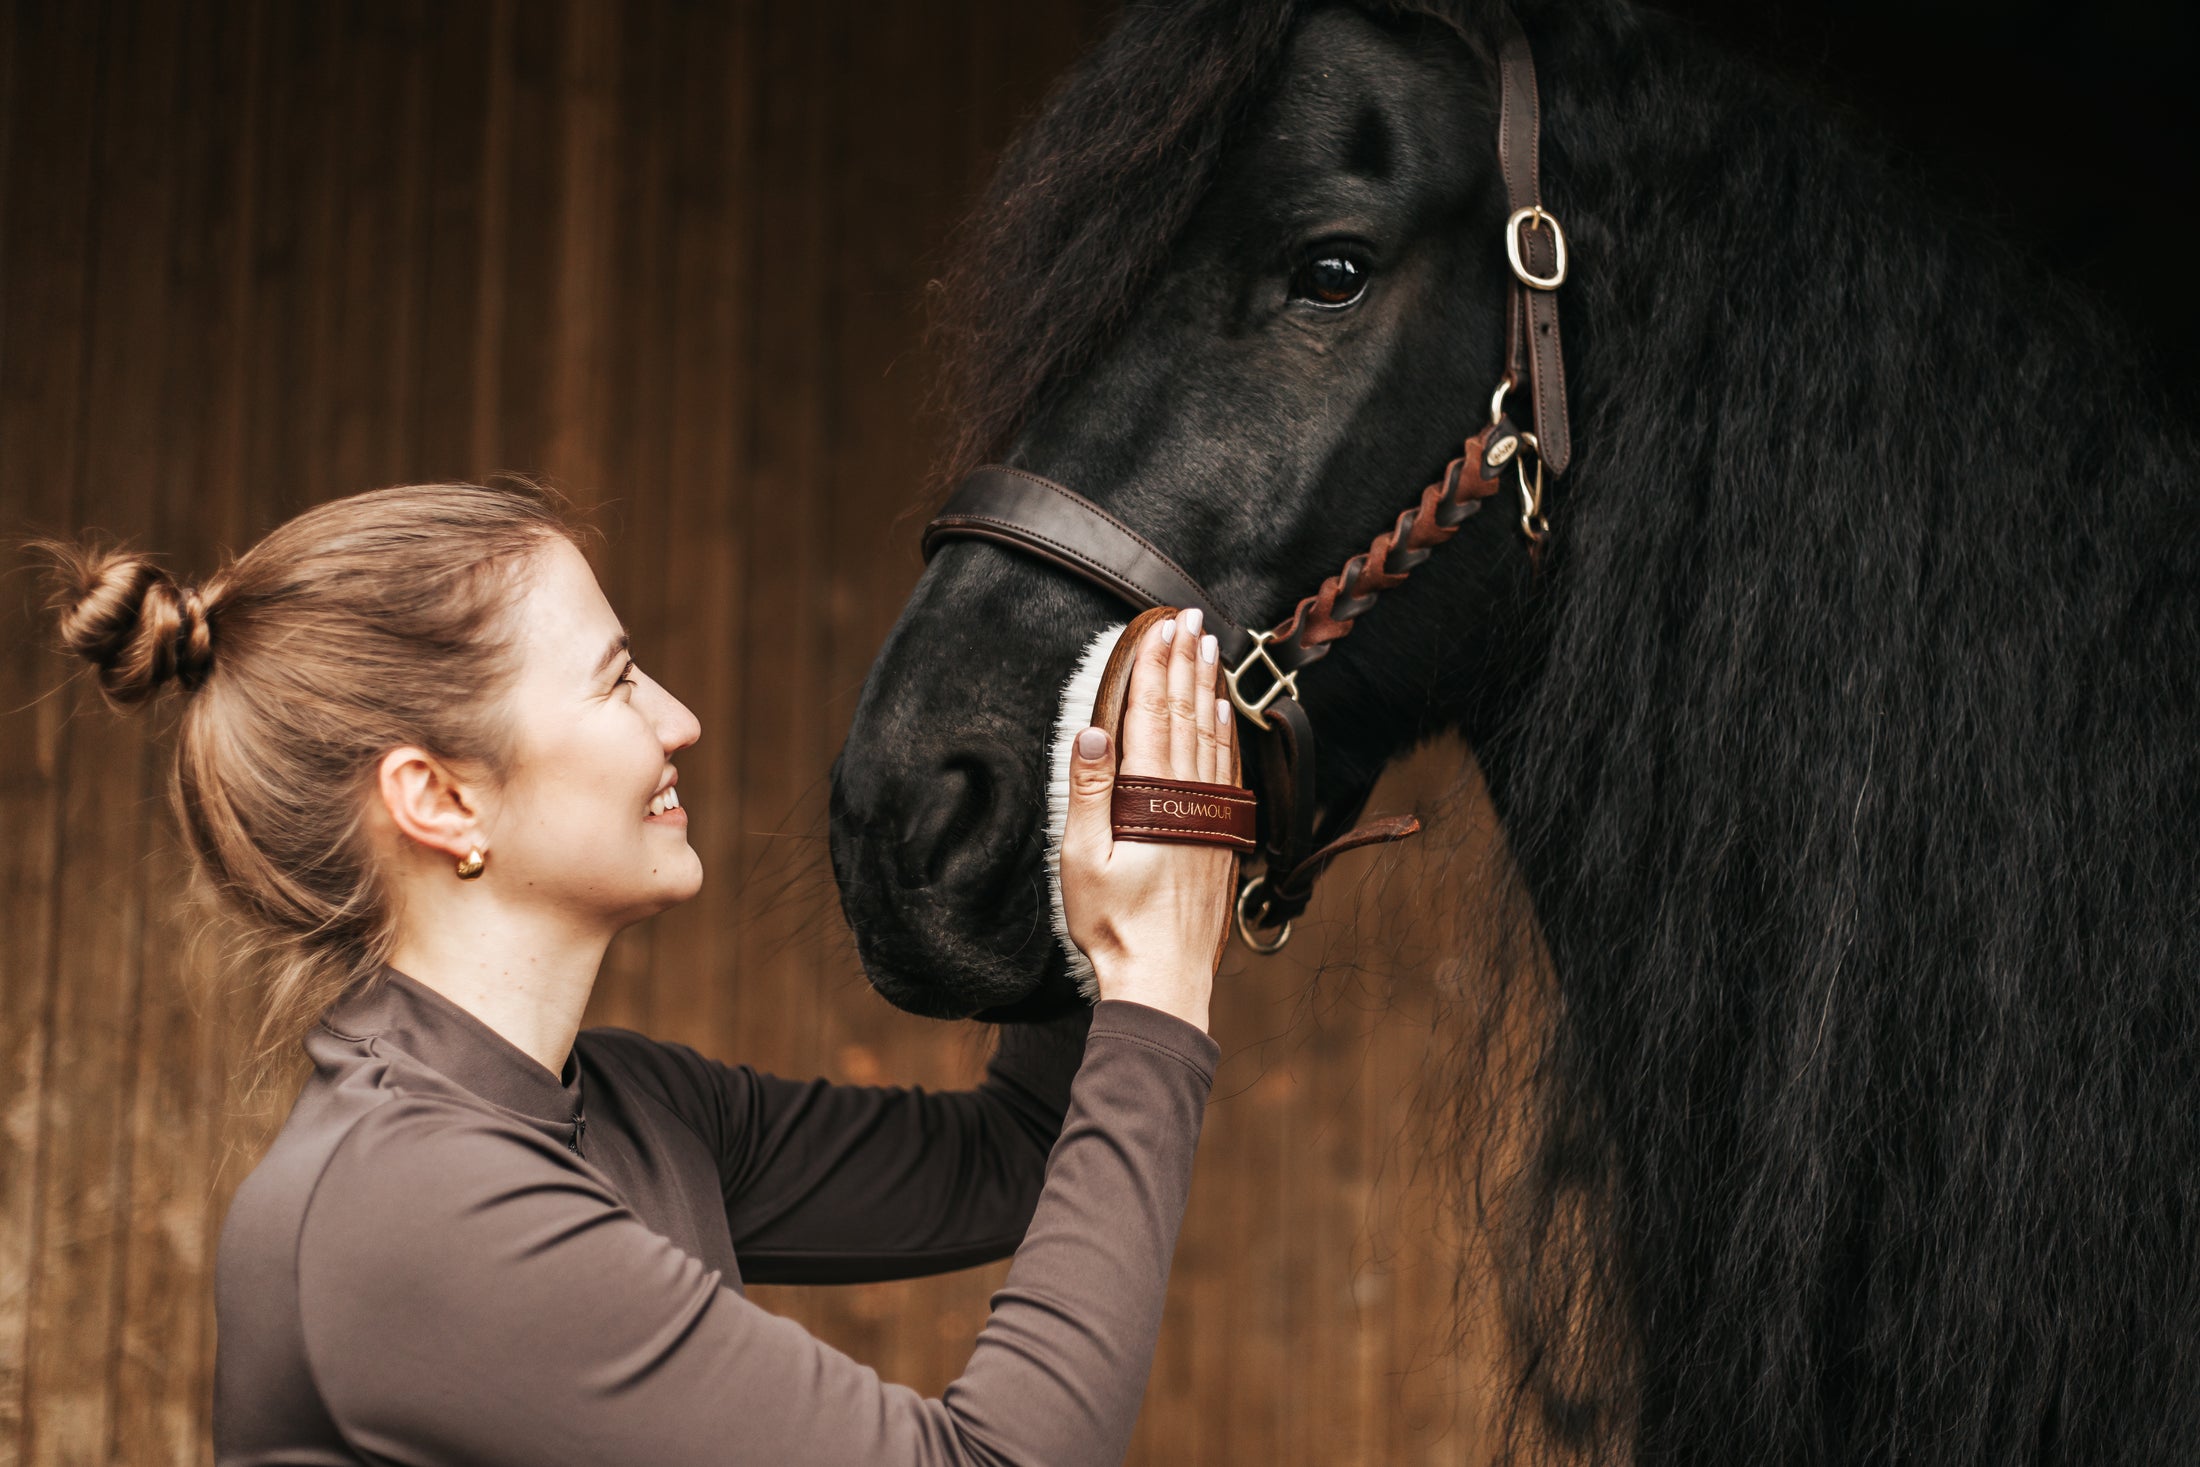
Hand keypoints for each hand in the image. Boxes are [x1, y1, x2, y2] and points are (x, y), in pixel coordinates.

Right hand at [1058, 608, 1239, 1032]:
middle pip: (1186, 715)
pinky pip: (1226, 767)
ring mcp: (1211, 815)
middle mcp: (1189, 799)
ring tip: (1209, 647)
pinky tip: (1221, 710)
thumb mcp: (1082, 860)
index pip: (1152, 716)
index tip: (1159, 628)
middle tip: (1189, 619)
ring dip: (1207, 688)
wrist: (1165, 976)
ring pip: (1211, 735)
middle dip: (1185, 663)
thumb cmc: (1113, 925)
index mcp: (1150, 799)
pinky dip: (1223, 730)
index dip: (1154, 668)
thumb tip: (1090, 734)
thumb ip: (1088, 793)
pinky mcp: (1222, 833)